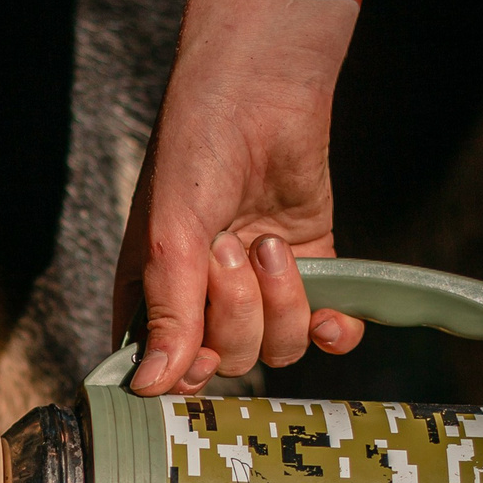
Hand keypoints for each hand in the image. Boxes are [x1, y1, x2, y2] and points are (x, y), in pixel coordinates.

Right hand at [114, 0, 372, 394]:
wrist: (260, 94)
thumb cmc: (195, 155)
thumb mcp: (170, 237)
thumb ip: (168, 313)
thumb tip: (150, 388)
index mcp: (154, 296)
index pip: (168, 370)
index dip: (187, 368)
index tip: (198, 344)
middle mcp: (204, 300)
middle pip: (230, 361)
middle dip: (236, 310)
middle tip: (231, 248)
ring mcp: (259, 289)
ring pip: (278, 349)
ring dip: (282, 301)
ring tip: (270, 243)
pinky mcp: (311, 270)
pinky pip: (325, 332)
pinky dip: (333, 329)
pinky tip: (332, 314)